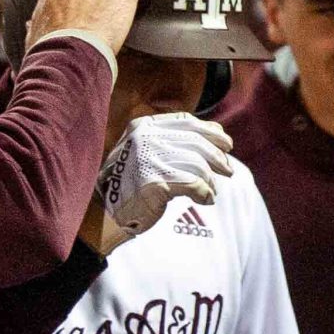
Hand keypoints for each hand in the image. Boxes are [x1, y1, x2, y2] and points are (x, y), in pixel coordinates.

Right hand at [91, 112, 234, 248]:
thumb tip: (217, 130)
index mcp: (143, 127)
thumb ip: (175, 140)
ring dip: (210, 180)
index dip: (210, 132)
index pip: (186, 122)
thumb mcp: (148, 153)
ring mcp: (147, 159)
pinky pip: (193, 184)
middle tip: (228, 170)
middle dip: (217, 156)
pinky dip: (205, 193)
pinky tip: (206, 200)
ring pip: (197, 164)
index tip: (226, 143)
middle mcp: (144, 138)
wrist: (104, 212)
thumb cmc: (131, 182)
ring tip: (211, 190)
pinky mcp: (153, 182)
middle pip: (195, 142)